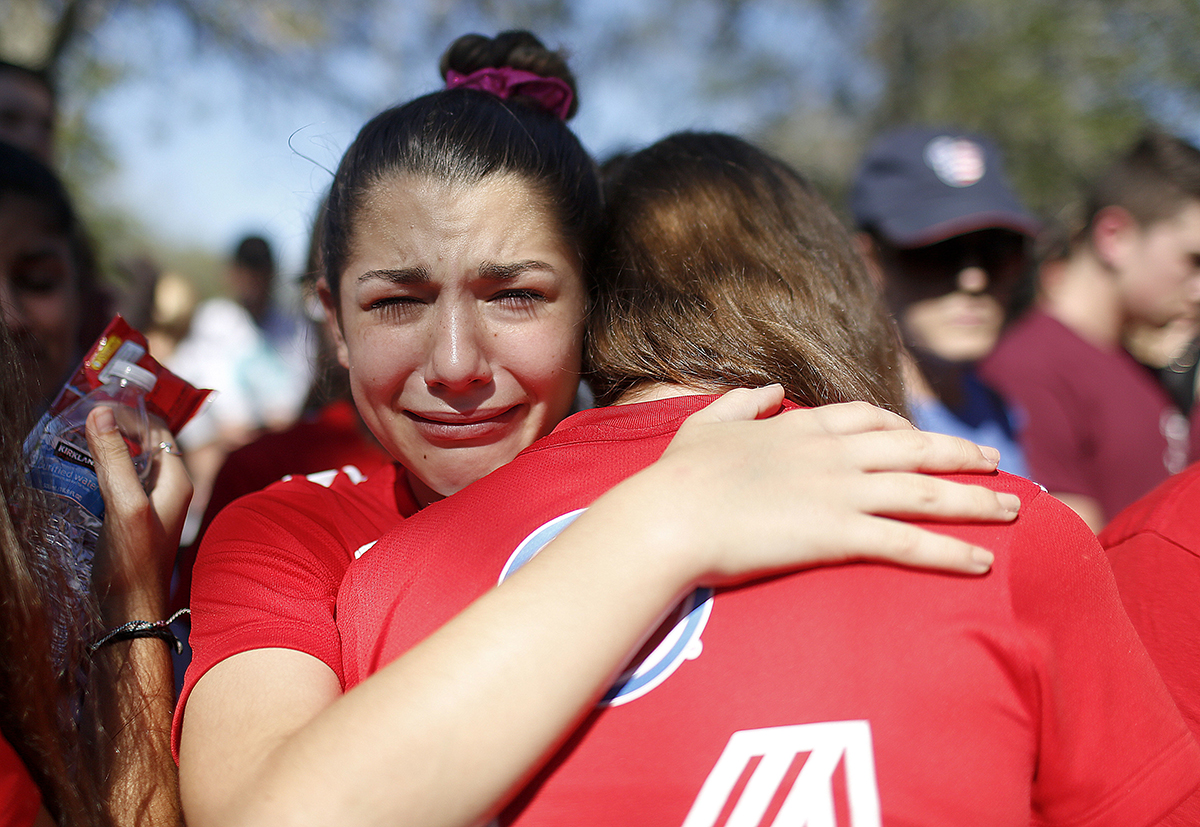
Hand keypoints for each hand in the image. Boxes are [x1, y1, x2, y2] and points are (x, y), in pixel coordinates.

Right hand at [86, 405, 191, 615]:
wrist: (130, 611)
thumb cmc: (132, 561)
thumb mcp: (124, 504)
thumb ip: (114, 459)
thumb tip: (101, 412)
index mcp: (177, 480)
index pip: (158, 429)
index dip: (130, 414)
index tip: (96, 407)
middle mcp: (169, 489)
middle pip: (143, 444)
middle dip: (115, 428)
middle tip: (80, 419)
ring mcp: (152, 504)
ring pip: (130, 463)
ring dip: (105, 450)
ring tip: (73, 440)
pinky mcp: (133, 518)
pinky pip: (119, 483)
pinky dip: (100, 471)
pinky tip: (77, 473)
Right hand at [606, 386, 1016, 584]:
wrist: (670, 516)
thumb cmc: (680, 477)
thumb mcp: (706, 423)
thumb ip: (741, 401)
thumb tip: (767, 388)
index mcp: (803, 427)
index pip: (870, 417)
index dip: (905, 426)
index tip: (925, 437)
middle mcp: (833, 454)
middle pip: (915, 448)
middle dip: (961, 454)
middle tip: (995, 463)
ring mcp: (840, 492)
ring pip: (925, 491)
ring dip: (974, 500)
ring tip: (1012, 510)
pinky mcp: (839, 534)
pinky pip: (908, 542)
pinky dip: (951, 552)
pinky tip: (983, 561)